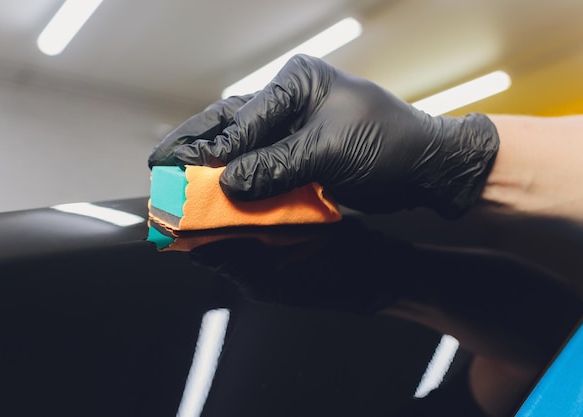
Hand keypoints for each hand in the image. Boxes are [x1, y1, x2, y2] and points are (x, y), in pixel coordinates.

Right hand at [148, 54, 498, 217]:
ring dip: (209, 166)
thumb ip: (277, 166)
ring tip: (174, 179)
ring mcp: (292, 128)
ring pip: (239, 146)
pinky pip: (258, 167)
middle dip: (194, 147)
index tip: (179, 172)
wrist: (425, 168)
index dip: (210, 150)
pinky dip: (236, 182)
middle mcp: (289, 100)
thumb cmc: (389, 145)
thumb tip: (227, 184)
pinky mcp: (298, 155)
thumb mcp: (332, 151)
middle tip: (158, 167)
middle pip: (230, 124)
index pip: (244, 119)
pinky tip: (214, 193)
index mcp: (296, 83)